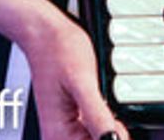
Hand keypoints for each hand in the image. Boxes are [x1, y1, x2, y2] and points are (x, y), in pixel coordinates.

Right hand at [19, 14, 128, 139]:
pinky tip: (101, 100)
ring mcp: (64, 130)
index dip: (114, 137)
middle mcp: (58, 137)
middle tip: (110, 107)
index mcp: (59, 135)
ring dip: (108, 124)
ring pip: (98, 136)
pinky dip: (103, 118)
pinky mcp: (71, 120)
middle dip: (110, 130)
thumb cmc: (58, 51)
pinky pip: (92, 128)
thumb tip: (113, 139)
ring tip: (101, 98)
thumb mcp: (83, 81)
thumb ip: (97, 115)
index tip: (118, 121)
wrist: (45, 33)